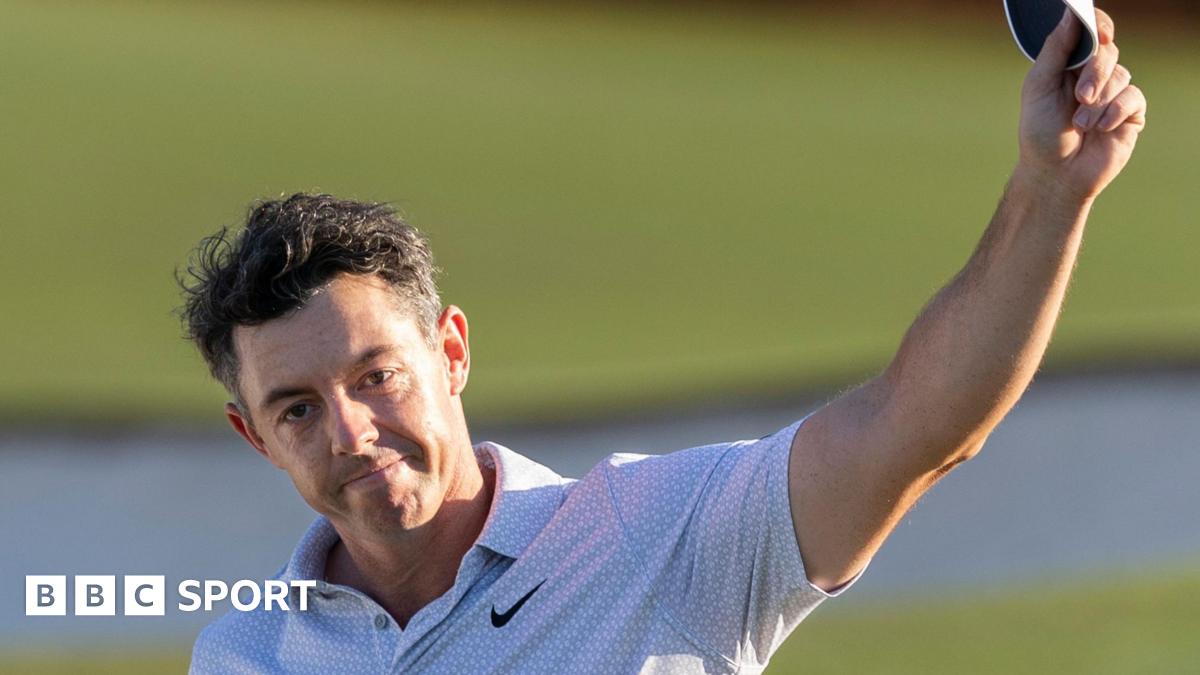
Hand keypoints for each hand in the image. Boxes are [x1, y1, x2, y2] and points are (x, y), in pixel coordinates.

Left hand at [1017, 7, 1146, 201]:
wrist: (1054, 173)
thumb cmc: (1040, 132)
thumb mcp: (1040, 86)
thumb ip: (1056, 49)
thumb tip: (1071, 14)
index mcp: (1070, 65)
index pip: (1092, 33)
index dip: (1098, 26)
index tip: (1099, 33)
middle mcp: (1093, 75)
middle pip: (1108, 52)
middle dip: (1095, 72)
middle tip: (1081, 96)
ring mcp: (1113, 94)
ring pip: (1121, 75)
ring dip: (1098, 101)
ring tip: (1080, 124)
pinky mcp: (1130, 113)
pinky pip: (1133, 98)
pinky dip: (1114, 112)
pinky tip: (1100, 128)